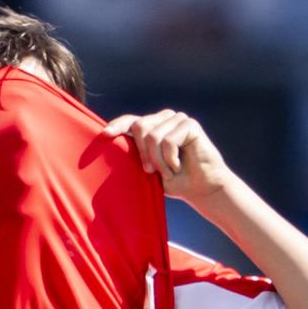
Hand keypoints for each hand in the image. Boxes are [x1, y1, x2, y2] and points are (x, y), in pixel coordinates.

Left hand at [103, 109, 230, 205]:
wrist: (202, 189)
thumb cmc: (176, 182)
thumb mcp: (151, 170)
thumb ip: (136, 157)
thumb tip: (112, 148)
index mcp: (153, 128)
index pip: (132, 121)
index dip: (118, 125)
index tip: (105, 135)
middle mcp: (164, 119)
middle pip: (140, 126)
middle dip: (143, 153)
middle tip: (150, 171)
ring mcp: (177, 120)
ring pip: (153, 136)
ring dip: (159, 161)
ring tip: (170, 171)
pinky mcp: (189, 124)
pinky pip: (168, 141)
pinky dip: (170, 160)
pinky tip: (179, 166)